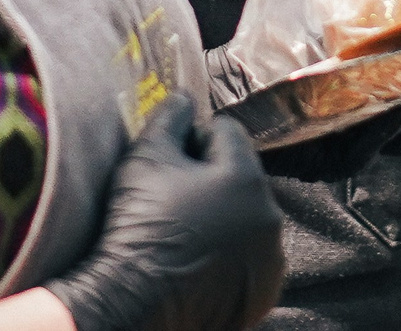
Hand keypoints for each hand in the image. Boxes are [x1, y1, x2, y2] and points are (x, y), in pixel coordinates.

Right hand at [42, 95, 283, 330]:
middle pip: (240, 176)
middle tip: (173, 197)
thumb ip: (170, 117)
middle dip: (212, 178)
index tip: (169, 162)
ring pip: (248, 217)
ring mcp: (270, 259)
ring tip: (185, 232)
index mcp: (247, 178)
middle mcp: (270, 217)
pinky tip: (200, 259)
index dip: (194, 140)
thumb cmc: (138, 225)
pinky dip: (232, 254)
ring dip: (225, 216)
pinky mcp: (262, 292)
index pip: (227, 133)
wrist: (130, 304)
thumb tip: (184, 96)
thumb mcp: (146, 157)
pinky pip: (251, 257)